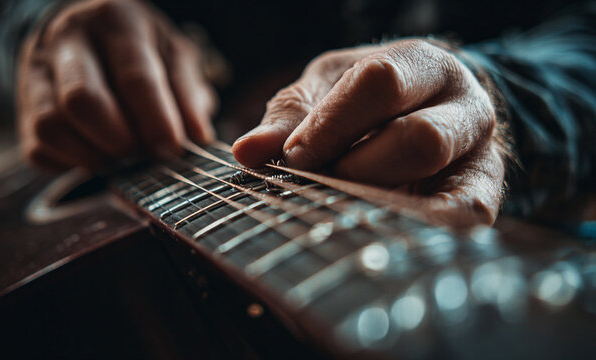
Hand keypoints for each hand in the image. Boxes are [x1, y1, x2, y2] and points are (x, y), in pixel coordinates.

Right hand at [18, 0, 216, 170]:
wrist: (82, 29)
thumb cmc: (139, 48)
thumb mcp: (173, 56)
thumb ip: (188, 94)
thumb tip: (197, 138)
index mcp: (116, 23)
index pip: (134, 77)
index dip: (156, 121)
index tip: (172, 150)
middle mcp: (68, 42)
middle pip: (81, 102)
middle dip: (119, 140)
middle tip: (142, 152)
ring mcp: (37, 74)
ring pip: (50, 127)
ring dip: (92, 156)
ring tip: (119, 157)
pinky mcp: (22, 107)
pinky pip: (37, 149)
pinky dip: (69, 164)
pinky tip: (94, 155)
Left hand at [232, 39, 505, 225]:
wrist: (424, 110)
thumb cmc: (365, 100)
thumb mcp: (326, 92)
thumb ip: (289, 118)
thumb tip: (247, 152)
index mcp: (423, 65)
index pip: (381, 83)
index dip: (333, 124)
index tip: (294, 157)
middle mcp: (465, 106)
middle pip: (419, 140)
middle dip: (357, 170)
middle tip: (319, 186)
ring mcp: (483, 155)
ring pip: (446, 191)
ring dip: (381, 209)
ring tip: (342, 211)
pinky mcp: (483, 197)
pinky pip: (465, 224)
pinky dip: (421, 236)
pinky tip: (380, 240)